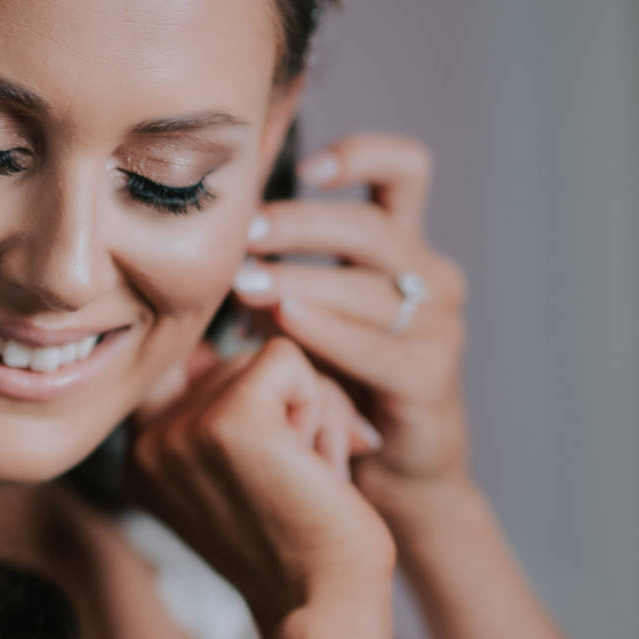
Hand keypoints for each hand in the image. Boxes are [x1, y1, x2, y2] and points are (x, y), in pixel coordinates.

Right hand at [124, 335, 395, 633]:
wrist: (324, 610)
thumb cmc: (302, 545)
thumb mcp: (244, 472)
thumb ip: (222, 406)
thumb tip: (248, 317)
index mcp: (140, 458)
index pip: (176, 368)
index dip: (225, 380)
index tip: (265, 444)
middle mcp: (147, 443)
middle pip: (232, 357)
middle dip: (286, 407)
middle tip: (295, 480)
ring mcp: (181, 431)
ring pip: (264, 356)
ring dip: (309, 411)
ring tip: (305, 480)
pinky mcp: (230, 422)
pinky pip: (290, 360)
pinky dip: (322, 410)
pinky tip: (316, 471)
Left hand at [231, 132, 472, 523]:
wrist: (389, 483)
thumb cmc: (335, 391)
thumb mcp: (303, 322)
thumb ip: (272, 277)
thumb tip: (200, 243)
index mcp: (403, 250)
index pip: (404, 171)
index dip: (360, 155)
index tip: (302, 165)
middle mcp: (430, 278)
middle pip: (372, 226)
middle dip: (302, 224)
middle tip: (245, 232)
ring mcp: (438, 327)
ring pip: (370, 283)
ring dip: (302, 277)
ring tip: (245, 282)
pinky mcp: (430, 378)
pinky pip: (374, 345)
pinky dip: (326, 330)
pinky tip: (283, 323)